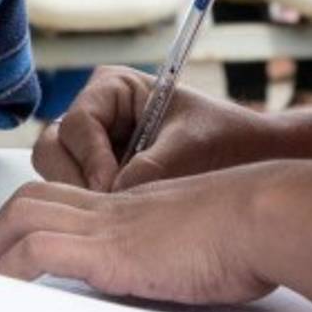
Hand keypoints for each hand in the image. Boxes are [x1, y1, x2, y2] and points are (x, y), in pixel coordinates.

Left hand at [0, 169, 276, 304]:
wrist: (264, 216)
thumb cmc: (253, 229)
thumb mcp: (205, 236)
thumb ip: (178, 247)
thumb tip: (178, 271)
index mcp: (134, 202)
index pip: (69, 194)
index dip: (39, 212)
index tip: (24, 240)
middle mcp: (114, 206)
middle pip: (35, 196)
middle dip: (2, 225)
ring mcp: (108, 226)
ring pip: (24, 214)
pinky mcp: (110, 252)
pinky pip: (38, 251)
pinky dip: (11, 267)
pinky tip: (2, 287)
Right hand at [34, 65, 274, 191]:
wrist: (256, 160)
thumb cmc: (229, 139)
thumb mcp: (192, 147)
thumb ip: (151, 166)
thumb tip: (115, 195)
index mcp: (113, 88)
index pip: (77, 122)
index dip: (90, 157)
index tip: (111, 186)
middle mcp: (97, 115)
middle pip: (55, 147)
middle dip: (76, 179)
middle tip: (107, 206)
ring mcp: (96, 148)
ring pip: (58, 174)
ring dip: (80, 198)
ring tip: (118, 215)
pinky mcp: (103, 179)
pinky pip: (77, 197)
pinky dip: (93, 211)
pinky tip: (122, 224)